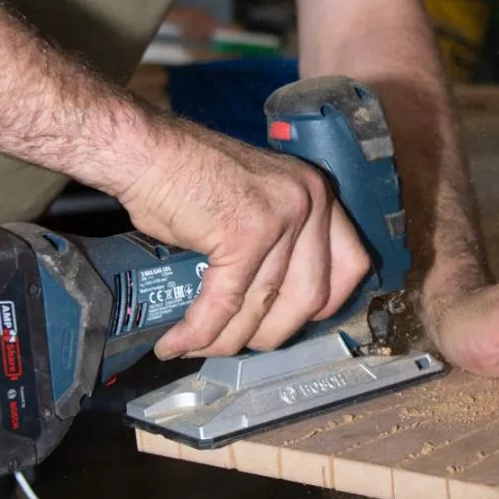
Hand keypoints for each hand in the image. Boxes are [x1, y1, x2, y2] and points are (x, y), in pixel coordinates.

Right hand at [116, 112, 370, 358]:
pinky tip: (179, 343)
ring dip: (227, 339)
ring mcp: (280, 219)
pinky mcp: (244, 236)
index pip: (351, 263)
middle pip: (309, 297)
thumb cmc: (186, 173)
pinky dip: (200, 331)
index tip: (297, 322)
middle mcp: (308, 202)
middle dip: (272, 333)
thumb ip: (278, 241)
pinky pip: (225, 303)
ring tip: (197, 347)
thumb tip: (274, 300)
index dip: (327, 305)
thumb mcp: (255, 200)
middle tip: (241, 342)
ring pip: (263, 306)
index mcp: (316, 193)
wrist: (146, 150)